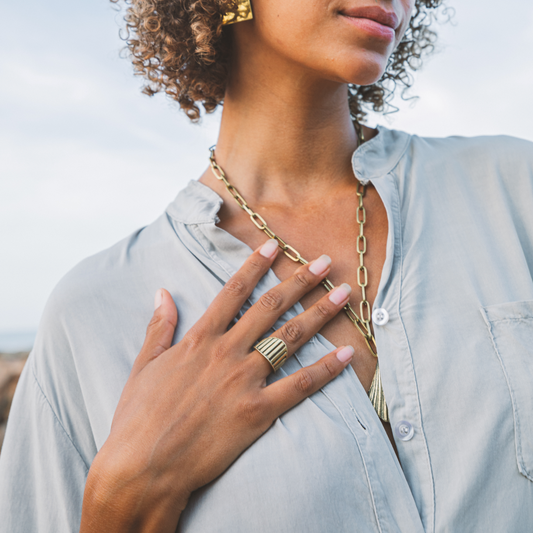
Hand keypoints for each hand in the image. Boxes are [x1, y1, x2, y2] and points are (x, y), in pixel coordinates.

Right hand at [80, 240, 353, 532]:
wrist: (144, 467)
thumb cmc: (138, 419)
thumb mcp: (143, 366)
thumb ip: (159, 327)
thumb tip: (163, 292)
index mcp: (199, 339)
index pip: (233, 291)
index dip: (256, 266)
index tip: (275, 245)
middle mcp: (226, 353)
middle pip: (271, 307)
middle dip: (301, 281)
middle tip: (326, 262)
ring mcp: (244, 381)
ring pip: (290, 338)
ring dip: (320, 313)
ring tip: (344, 294)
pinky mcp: (258, 412)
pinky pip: (299, 386)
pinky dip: (325, 369)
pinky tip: (346, 354)